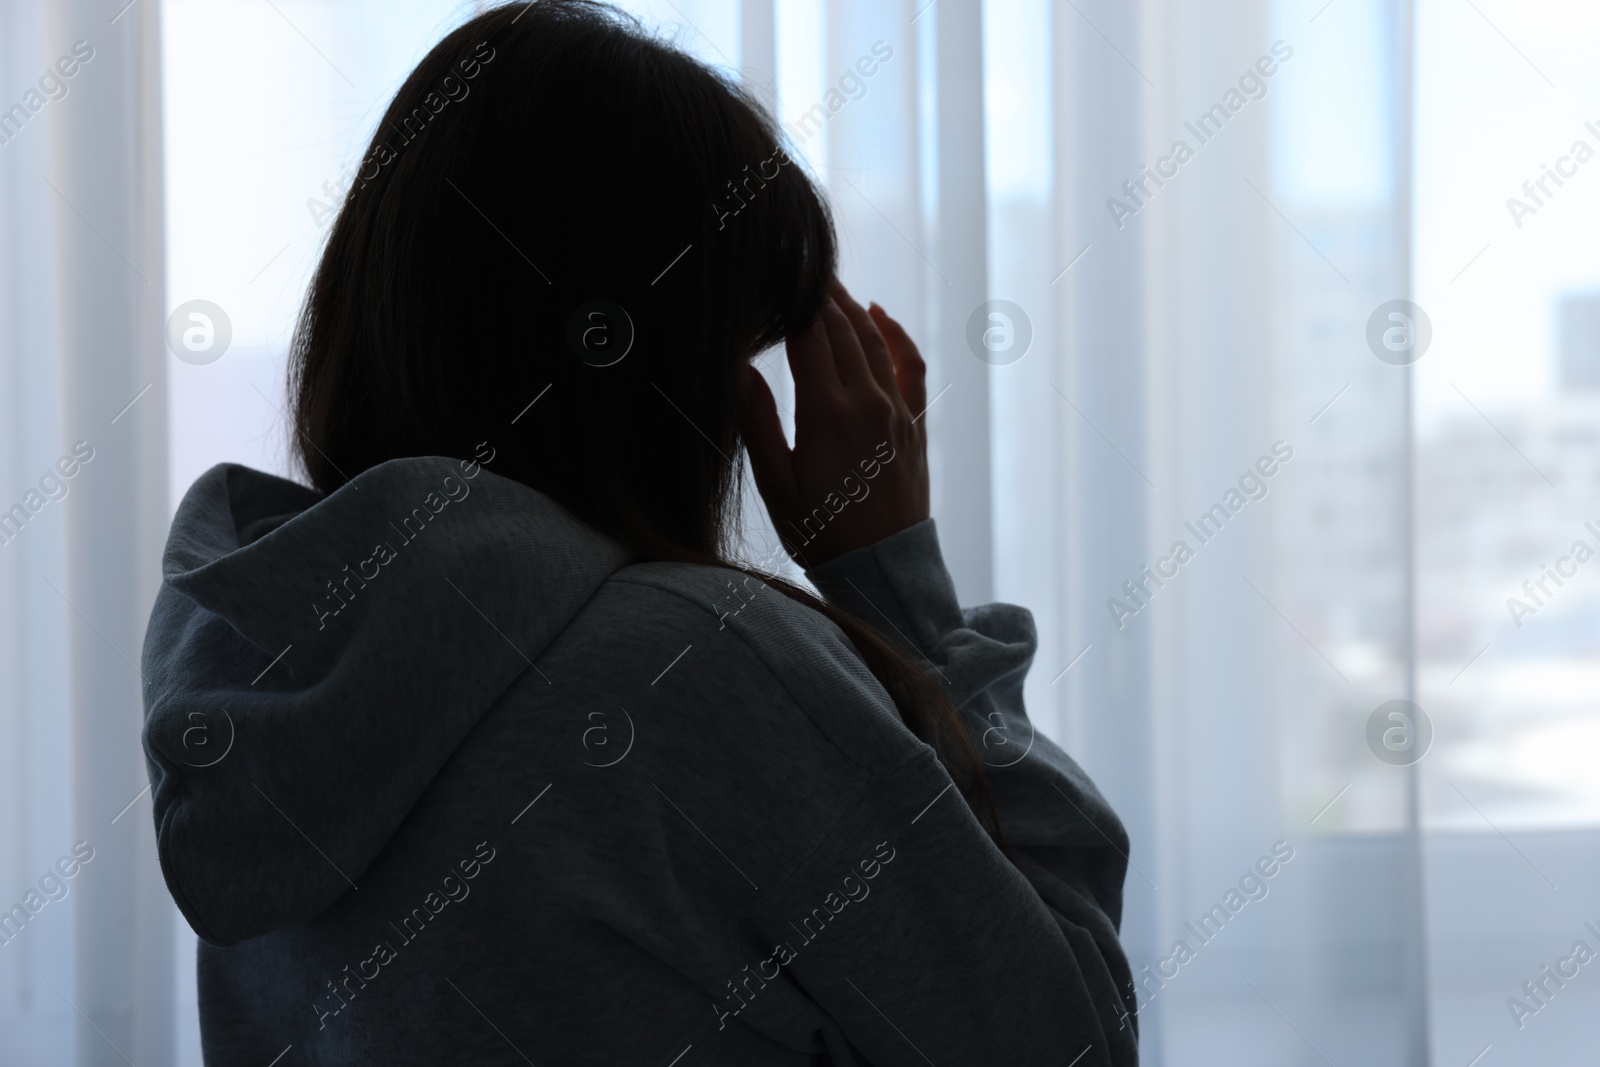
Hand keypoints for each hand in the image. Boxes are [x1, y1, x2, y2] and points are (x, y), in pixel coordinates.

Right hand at [741, 280, 929, 567]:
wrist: (881, 571)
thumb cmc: (820, 534)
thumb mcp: (775, 484)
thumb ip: (756, 421)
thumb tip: (737, 368)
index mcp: (827, 413)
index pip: (810, 336)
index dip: (792, 304)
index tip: (776, 280)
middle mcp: (868, 403)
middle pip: (843, 329)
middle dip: (820, 297)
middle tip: (798, 272)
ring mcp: (897, 412)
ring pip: (875, 340)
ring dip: (852, 308)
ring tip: (828, 286)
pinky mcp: (915, 425)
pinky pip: (911, 366)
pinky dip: (897, 334)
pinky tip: (882, 315)